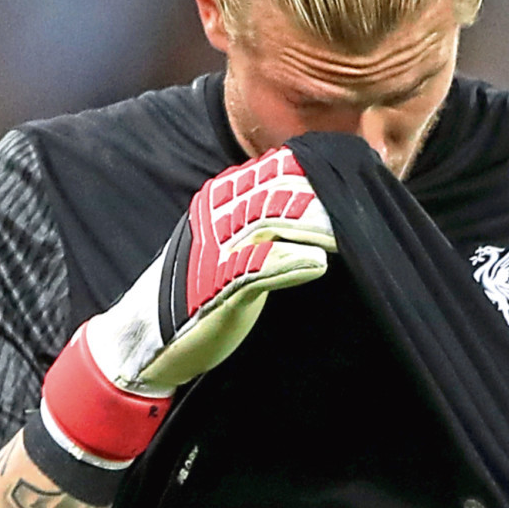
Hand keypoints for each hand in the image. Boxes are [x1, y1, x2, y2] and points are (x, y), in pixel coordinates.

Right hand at [38, 147, 332, 463]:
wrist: (145, 337)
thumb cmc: (197, 291)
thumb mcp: (232, 246)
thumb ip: (266, 222)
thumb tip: (314, 207)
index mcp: (221, 199)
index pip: (276, 171)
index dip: (316, 174)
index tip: (353, 183)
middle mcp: (217, 216)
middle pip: (279, 193)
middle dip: (323, 199)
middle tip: (363, 211)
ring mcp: (215, 249)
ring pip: (271, 222)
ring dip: (315, 227)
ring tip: (349, 237)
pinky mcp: (217, 286)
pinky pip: (257, 267)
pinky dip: (289, 263)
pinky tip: (317, 264)